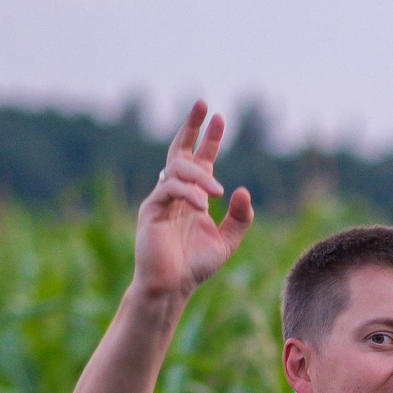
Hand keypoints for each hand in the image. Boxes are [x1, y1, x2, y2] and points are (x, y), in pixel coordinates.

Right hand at [134, 101, 254, 301]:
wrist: (172, 287)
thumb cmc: (195, 266)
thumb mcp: (227, 241)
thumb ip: (238, 217)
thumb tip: (242, 190)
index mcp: (193, 197)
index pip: (199, 159)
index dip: (209, 138)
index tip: (218, 117)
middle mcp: (175, 193)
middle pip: (180, 150)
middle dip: (192, 126)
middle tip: (203, 104)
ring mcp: (160, 199)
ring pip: (177, 169)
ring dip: (201, 176)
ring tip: (217, 193)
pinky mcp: (150, 209)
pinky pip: (169, 189)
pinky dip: (189, 194)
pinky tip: (203, 207)